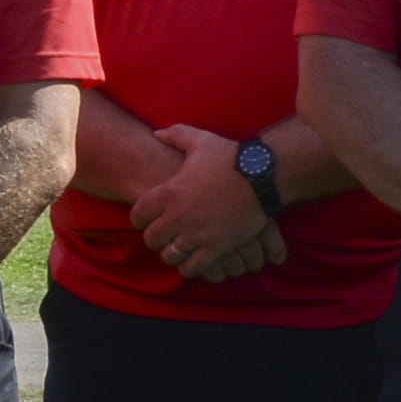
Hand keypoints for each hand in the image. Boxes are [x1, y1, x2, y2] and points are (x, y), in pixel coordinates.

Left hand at [129, 129, 287, 285]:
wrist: (262, 175)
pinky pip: (193, 268)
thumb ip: (175, 135)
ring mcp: (197, 234)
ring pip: (170, 256)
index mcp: (170, 192)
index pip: (138, 215)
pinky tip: (192, 260)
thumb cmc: (230, 157)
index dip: (139, 218)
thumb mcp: (200, 140)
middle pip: (151, 239)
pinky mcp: (216, 247)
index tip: (145, 218)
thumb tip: (157, 133)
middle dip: (155, 238)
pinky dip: (189, 267)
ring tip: (177, 249)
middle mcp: (179, 216)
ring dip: (171, 253)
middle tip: (162, 235)